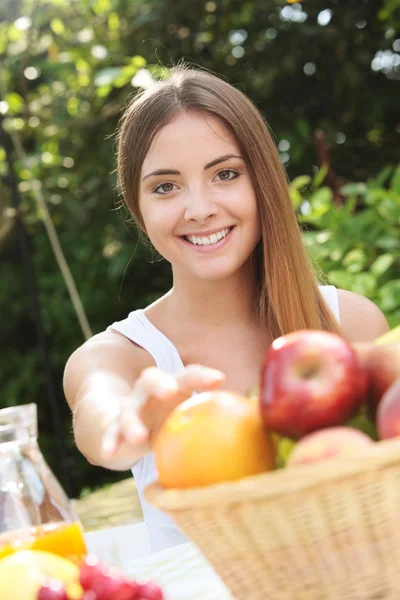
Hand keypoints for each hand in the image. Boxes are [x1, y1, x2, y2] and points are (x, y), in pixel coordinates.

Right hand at [101, 364, 224, 462]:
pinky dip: (109, 443)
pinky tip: (110, 454)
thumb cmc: (172, 418)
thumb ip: (223, 418)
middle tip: (170, 390)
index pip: (187, 375)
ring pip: (128, 411)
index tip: (219, 379)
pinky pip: (110, 436)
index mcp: (172, 386)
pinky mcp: (113, 429)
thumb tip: (268, 424)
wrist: (127, 425)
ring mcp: (129, 409)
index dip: (201, 376)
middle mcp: (149, 393)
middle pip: (152, 380)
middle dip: (160, 383)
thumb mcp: (193, 416)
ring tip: (138, 437)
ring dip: (131, 422)